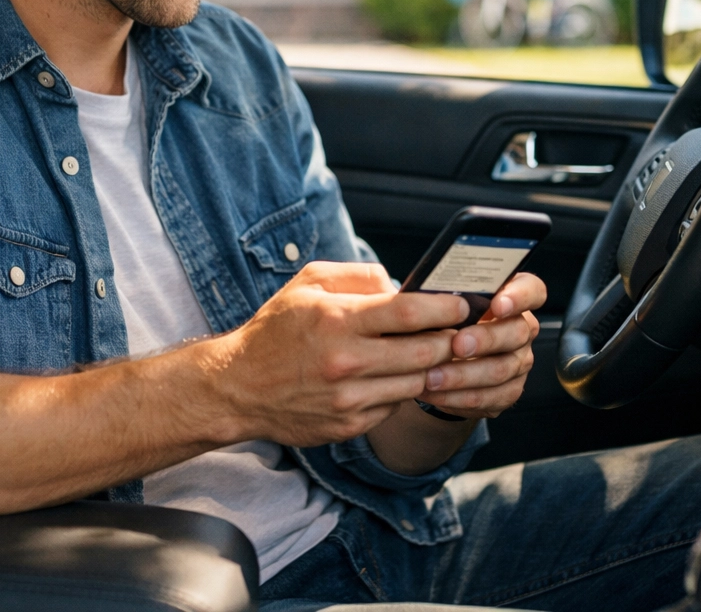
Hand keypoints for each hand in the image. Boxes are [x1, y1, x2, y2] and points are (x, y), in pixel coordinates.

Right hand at [201, 261, 469, 446]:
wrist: (238, 387)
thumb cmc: (276, 330)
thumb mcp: (309, 283)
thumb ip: (359, 275)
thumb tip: (401, 285)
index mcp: (337, 320)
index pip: (409, 313)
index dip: (445, 309)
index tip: (461, 305)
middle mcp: (346, 362)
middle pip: (425, 352)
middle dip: (451, 340)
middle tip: (462, 331)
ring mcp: (349, 399)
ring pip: (417, 383)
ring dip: (435, 368)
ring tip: (441, 353)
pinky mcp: (350, 425)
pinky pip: (395, 405)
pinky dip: (405, 390)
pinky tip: (402, 376)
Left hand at [416, 272, 544, 419]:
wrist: (436, 360)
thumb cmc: (436, 321)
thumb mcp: (436, 303)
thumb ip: (437, 294)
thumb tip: (414, 292)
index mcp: (510, 297)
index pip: (532, 290)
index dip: (520, 296)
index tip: (497, 303)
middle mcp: (520, 328)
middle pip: (518, 332)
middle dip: (486, 339)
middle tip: (457, 344)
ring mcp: (518, 362)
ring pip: (503, 369)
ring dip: (465, 374)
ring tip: (431, 375)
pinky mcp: (507, 391)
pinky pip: (490, 398)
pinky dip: (459, 397)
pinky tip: (433, 392)